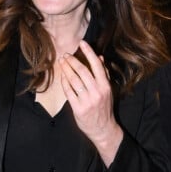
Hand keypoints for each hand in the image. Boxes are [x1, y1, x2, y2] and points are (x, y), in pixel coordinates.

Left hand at [59, 40, 122, 165]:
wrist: (103, 128)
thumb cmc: (105, 107)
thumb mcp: (108, 90)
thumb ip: (103, 74)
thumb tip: (100, 58)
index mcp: (105, 86)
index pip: (96, 65)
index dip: (89, 53)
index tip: (82, 43)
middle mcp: (97, 92)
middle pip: (82, 71)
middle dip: (72, 61)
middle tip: (66, 55)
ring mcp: (87, 100)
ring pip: (74, 80)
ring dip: (66, 69)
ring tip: (62, 62)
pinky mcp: (78, 108)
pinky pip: (68, 92)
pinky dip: (64, 82)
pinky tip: (62, 77)